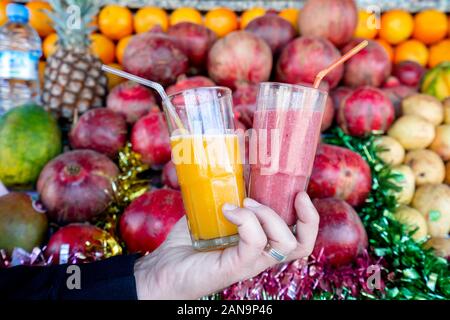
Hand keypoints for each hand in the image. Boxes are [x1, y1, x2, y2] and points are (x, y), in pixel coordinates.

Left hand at [134, 192, 318, 299]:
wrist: (163, 269)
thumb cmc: (189, 241)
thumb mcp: (214, 210)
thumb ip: (228, 192)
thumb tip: (235, 159)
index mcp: (261, 242)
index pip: (300, 237)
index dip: (310, 218)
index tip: (301, 192)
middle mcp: (260, 256)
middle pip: (301, 244)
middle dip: (301, 217)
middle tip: (273, 198)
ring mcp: (248, 264)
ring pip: (283, 243)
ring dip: (268, 214)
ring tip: (244, 202)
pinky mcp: (233, 268)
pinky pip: (253, 244)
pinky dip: (245, 220)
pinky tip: (227, 210)